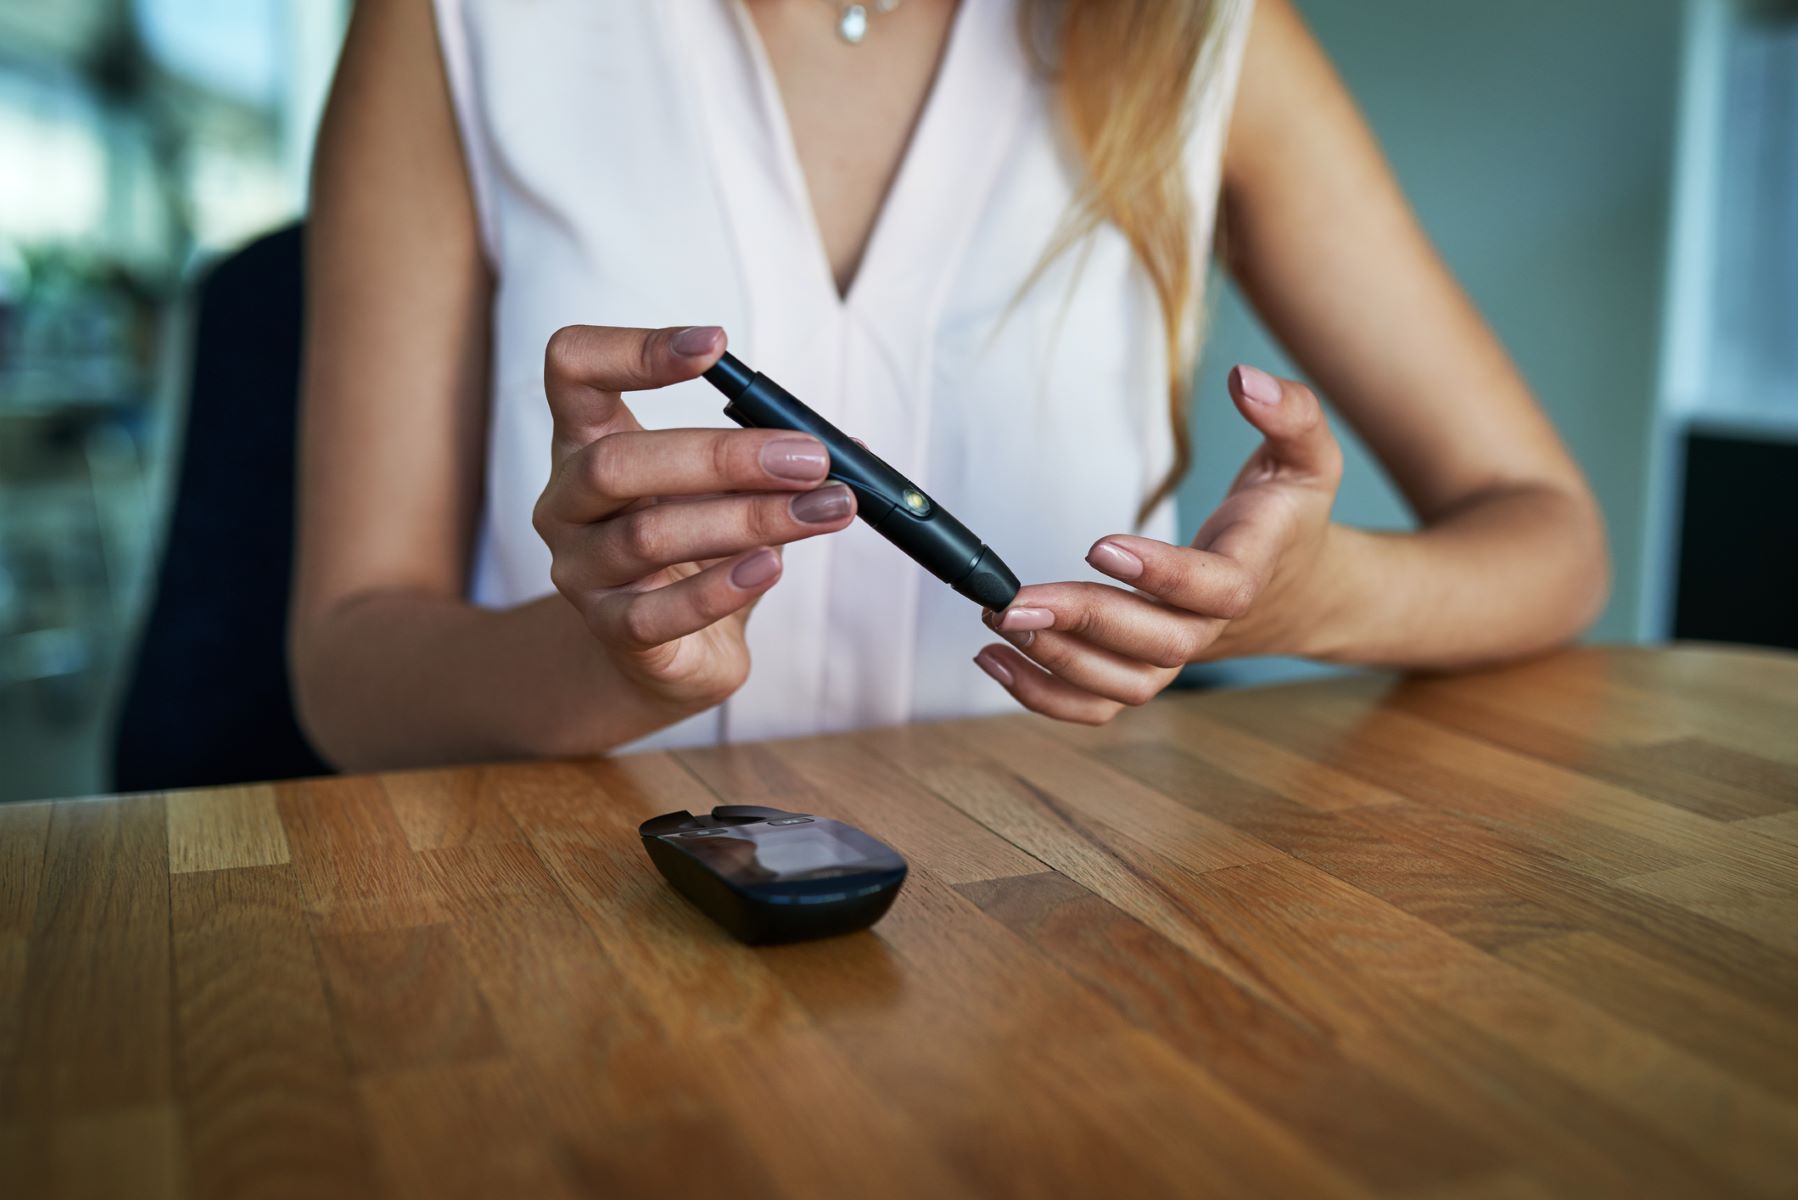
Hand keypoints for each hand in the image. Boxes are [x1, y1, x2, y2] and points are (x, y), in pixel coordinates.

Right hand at [534, 324, 856, 715]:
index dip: (633, 349)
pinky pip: (657, 612)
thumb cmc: (700, 554)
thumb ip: (773, 458)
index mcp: (587, 440)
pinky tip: (771, 566)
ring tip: (823, 510)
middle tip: (810, 458)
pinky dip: (720, 587)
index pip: (575, 368)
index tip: (717, 346)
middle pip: (616, 461)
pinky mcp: (609, 631)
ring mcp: (579, 570)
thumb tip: (848, 444)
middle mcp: (566, 501)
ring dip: (749, 519)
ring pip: (649, 536)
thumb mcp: (730, 491)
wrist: (674, 653)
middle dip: (723, 455)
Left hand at [975, 365, 1344, 723]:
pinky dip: (1045, 695)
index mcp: (1251, 571)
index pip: (1214, 588)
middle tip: (1015, 600)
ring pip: (1124, 685)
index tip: (1099, 544)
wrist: (1301, 590)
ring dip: (1055, 662)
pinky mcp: (1146, 670)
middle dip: (1082, 623)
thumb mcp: (1308, 455)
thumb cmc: (1290, 517)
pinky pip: (1100, 703)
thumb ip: (1289, 412)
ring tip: (999, 619)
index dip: (1162, 575)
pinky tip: (995, 659)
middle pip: (1156, 644)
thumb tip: (1243, 379)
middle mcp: (1213, 627)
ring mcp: (1178, 657)